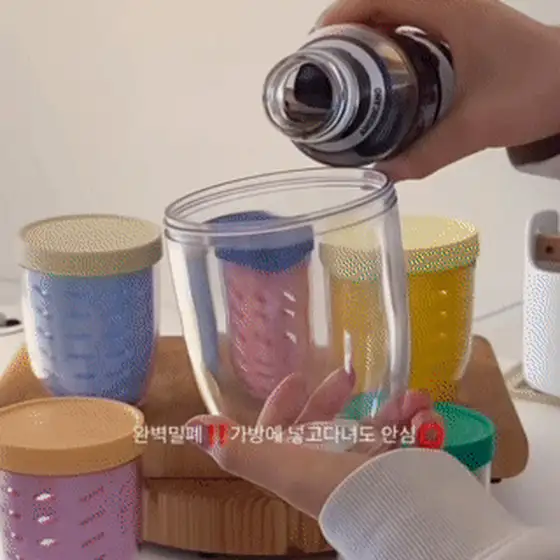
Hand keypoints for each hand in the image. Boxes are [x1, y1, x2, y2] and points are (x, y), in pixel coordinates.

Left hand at [187, 368, 441, 518]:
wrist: (394, 513)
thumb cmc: (331, 483)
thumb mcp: (278, 462)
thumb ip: (235, 446)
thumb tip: (189, 427)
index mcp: (300, 462)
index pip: (283, 432)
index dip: (283, 405)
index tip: (296, 378)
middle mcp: (331, 465)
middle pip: (328, 425)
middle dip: (335, 397)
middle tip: (349, 375)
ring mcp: (368, 467)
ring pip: (377, 428)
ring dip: (393, 409)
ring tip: (411, 398)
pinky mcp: (403, 467)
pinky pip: (413, 439)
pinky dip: (421, 423)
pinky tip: (426, 414)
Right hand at [317, 0, 559, 179]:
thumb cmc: (535, 93)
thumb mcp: (476, 127)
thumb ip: (427, 154)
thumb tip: (382, 176)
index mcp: (450, 9)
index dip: (342, 13)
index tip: (318, 46)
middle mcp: (451, 4)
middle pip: (384, 0)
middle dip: (349, 28)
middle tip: (326, 67)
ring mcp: (461, 15)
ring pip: (400, 12)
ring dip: (370, 34)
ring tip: (346, 72)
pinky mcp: (467, 31)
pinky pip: (417, 27)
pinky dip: (393, 43)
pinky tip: (386, 78)